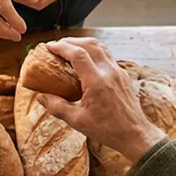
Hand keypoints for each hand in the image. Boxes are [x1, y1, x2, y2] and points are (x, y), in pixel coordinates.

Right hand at [37, 38, 165, 163]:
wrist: (134, 134)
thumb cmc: (107, 129)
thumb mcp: (76, 120)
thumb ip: (57, 106)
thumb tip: (41, 96)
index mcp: (97, 82)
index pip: (77, 54)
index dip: (61, 47)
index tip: (48, 47)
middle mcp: (109, 72)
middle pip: (89, 45)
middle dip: (71, 41)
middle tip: (56, 45)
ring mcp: (118, 72)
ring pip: (101, 47)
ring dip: (83, 43)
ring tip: (69, 48)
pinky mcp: (122, 75)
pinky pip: (107, 56)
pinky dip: (93, 52)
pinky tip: (85, 61)